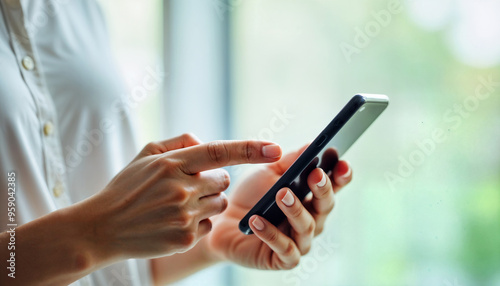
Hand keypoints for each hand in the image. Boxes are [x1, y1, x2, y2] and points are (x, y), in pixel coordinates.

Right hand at [74, 134, 281, 260]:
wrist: (102, 228)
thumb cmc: (127, 188)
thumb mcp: (146, 155)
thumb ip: (179, 143)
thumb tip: (205, 142)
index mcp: (172, 163)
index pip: (219, 152)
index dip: (250, 149)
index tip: (275, 148)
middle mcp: (181, 188)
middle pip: (224, 181)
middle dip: (213, 181)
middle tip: (190, 186)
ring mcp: (184, 215)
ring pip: (220, 204)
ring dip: (207, 203)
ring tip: (179, 205)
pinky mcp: (185, 238)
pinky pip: (209, 226)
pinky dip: (198, 224)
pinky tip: (174, 223)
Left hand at [205, 145, 351, 268]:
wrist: (223, 221)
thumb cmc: (251, 196)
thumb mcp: (269, 173)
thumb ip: (290, 161)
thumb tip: (311, 144)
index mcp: (311, 197)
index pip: (333, 186)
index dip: (341, 176)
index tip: (342, 163)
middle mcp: (311, 220)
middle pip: (325, 206)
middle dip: (322, 189)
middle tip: (314, 175)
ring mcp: (299, 241)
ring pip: (306, 227)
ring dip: (295, 209)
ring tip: (281, 194)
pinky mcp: (282, 258)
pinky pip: (284, 249)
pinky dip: (271, 234)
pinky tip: (257, 220)